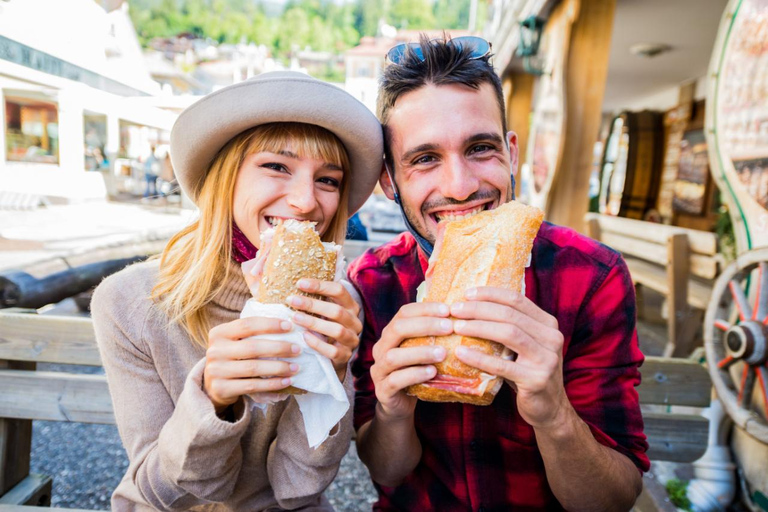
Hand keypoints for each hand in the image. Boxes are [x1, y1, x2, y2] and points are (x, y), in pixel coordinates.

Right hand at [204, 317, 300, 412]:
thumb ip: (252, 333)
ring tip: (295, 367)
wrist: (213, 385)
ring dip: (279, 368)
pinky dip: (272, 384)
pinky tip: (286, 381)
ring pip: (254, 368)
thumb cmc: (232, 358)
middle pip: (253, 347)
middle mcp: (215, 350)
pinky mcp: (221, 389)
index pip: (247, 324)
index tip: (290, 326)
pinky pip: (252, 386)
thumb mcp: (234, 342)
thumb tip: (287, 324)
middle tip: (297, 349)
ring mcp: (216, 371)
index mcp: (219, 333)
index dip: (270, 324)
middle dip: (279, 347)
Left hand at [287, 278, 361, 376]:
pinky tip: (304, 337)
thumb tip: (297, 282)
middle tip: (292, 300)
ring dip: (314, 323)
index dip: (320, 286)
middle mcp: (355, 322)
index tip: (300, 283)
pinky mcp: (345, 355)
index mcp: (351, 306)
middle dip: (313, 305)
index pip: (339, 290)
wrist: (335, 354)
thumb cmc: (327, 325)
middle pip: (337, 311)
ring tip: (295, 317)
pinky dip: (317, 343)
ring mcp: (351, 340)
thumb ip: (318, 298)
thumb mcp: (326, 310)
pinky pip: (332, 351)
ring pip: (337, 330)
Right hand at [370, 302, 450, 420]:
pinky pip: (395, 380)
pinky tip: (432, 372)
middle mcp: (381, 348)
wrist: (400, 404)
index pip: (404, 313)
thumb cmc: (416, 372)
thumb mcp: (422, 351)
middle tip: (449, 327)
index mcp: (391, 334)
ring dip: (420, 352)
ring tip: (443, 353)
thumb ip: (432, 336)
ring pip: (394, 356)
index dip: (425, 309)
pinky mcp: (383, 390)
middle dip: (425, 326)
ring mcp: (379, 369)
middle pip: (397, 329)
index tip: (448, 310)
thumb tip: (462, 317)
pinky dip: (415, 374)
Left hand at [451, 287, 568, 429]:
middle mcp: (551, 337)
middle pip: (510, 314)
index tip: (467, 293)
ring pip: (508, 333)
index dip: (490, 294)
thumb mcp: (525, 345)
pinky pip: (502, 365)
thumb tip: (474, 305)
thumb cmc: (528, 372)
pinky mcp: (536, 380)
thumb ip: (511, 326)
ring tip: (456, 327)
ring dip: (478, 327)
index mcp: (548, 324)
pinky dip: (479, 357)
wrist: (549, 408)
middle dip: (479, 309)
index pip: (517, 299)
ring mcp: (546, 359)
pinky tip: (461, 353)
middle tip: (454, 309)